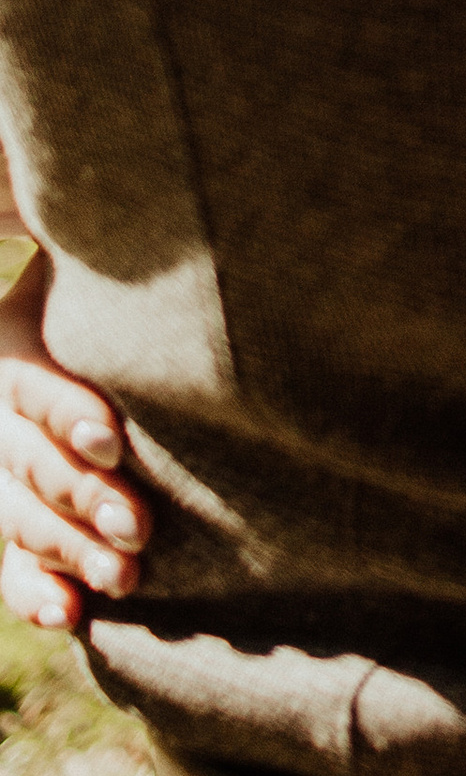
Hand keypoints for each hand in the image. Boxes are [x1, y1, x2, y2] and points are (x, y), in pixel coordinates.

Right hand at [0, 253, 149, 631]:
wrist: (95, 321)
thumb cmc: (130, 282)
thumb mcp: (113, 258)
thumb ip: (129, 250)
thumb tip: (133, 160)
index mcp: (10, 343)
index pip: (29, 384)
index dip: (65, 411)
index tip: (113, 438)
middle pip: (26, 459)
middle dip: (81, 496)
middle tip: (140, 527)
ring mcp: (1, 466)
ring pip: (17, 515)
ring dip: (67, 548)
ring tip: (125, 576)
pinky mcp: (16, 515)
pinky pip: (8, 562)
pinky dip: (32, 590)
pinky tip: (65, 615)